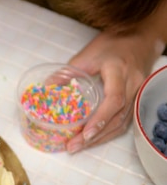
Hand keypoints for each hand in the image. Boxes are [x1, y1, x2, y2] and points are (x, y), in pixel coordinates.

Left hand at [66, 30, 162, 152]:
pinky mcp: (135, 99)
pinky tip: (92, 139)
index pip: (114, 100)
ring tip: (78, 147)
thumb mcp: (87, 54)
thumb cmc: (113, 44)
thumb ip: (66, 72)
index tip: (85, 133)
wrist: (140, 37)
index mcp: (119, 71)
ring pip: (121, 122)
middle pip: (117, 117)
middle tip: (73, 147)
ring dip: (100, 138)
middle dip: (95, 136)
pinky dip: (108, 132)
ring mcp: (137, 93)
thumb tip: (45, 89)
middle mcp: (132, 85)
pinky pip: (124, 120)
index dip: (100, 119)